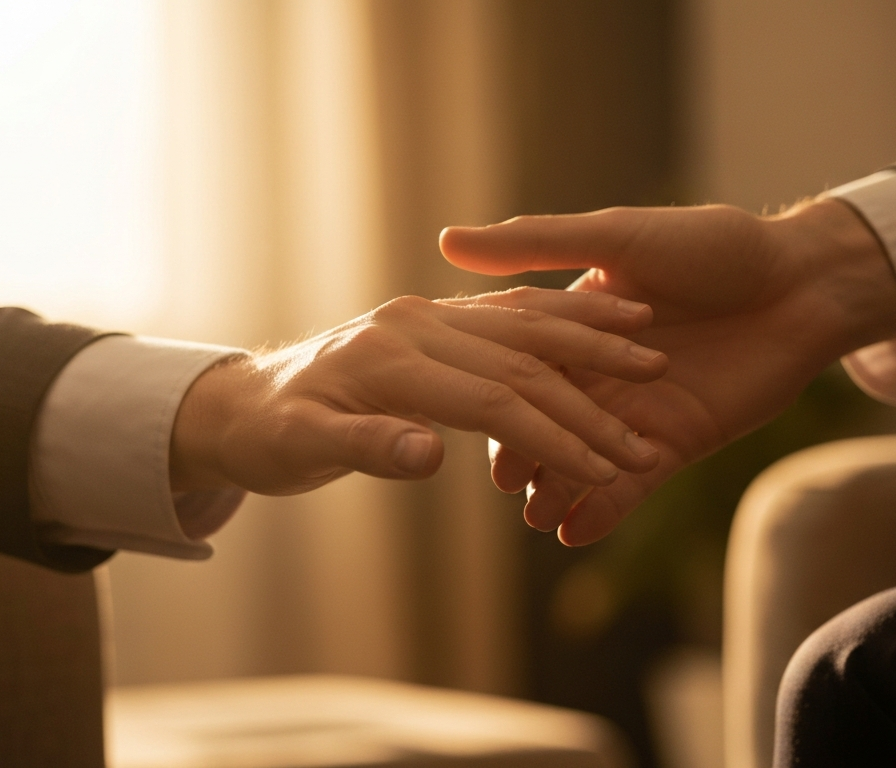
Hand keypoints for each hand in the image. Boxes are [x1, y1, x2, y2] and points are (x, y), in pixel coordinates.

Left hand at [168, 289, 667, 502]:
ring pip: (524, 321)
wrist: (243, 402)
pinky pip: (510, 310)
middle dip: (588, 405)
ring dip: (592, 342)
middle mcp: (414, 323)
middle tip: (644, 444)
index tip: (605, 471)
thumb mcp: (303, 451)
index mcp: (388, 356)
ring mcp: (427, 313)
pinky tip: (609, 319)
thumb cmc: (270, 437)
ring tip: (653, 359)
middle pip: (519, 361)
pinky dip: (562, 316)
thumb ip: (367, 448)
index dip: (552, 436)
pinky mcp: (436, 315)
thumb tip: (430, 455)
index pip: (490, 398)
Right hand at [439, 199, 895, 544]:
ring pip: (582, 459)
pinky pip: (630, 487)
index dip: (491, 391)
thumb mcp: (616, 236)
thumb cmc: (712, 246)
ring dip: (556, 489)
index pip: (518, 365)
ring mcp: (635, 411)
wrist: (800, 284)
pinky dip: (602, 511)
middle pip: (544, 420)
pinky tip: (573, 532)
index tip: (463, 416)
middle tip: (502, 482)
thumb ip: (534, 244)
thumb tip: (444, 241)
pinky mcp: (674, 443)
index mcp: (574, 325)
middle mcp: (598, 372)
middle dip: (522, 453)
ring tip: (534, 518)